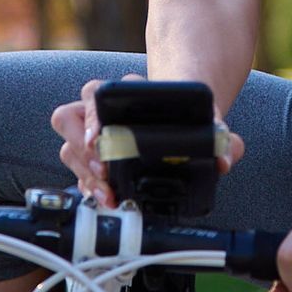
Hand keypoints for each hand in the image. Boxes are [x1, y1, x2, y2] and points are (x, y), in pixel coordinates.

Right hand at [51, 74, 244, 207]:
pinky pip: (77, 170)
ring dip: (83, 172)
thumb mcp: (207, 123)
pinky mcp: (92, 158)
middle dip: (81, 150)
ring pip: (69, 147)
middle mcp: (100, 109)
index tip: (98, 140)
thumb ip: (220, 137)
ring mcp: (91, 133)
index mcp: (125, 93)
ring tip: (107, 193)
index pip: (95, 95)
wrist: (181, 121)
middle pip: (68, 118)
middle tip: (103, 172)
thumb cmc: (187, 117)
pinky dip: (88, 185)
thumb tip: (224, 159)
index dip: (90, 118)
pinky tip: (106, 198)